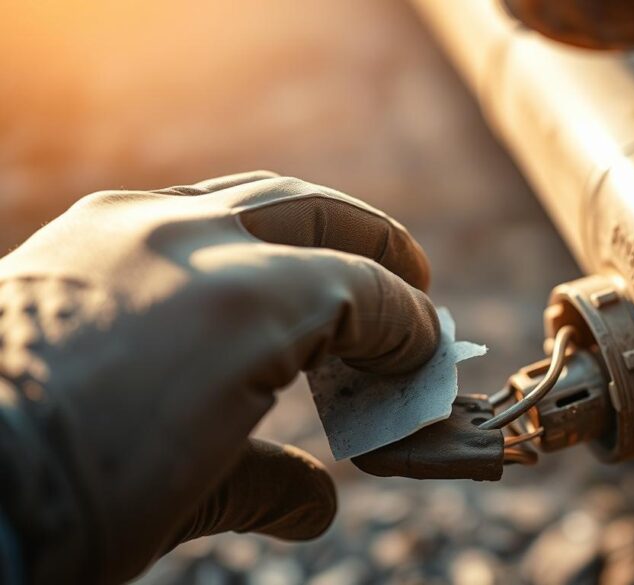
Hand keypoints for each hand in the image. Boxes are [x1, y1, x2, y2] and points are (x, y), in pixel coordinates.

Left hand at [0, 171, 439, 582]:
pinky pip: (184, 212)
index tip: (424, 355)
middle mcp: (189, 240)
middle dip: (376, 246)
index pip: (363, 294)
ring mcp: (125, 226)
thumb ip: (271, 484)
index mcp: (242, 306)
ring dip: (306, 231)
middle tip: (410, 281)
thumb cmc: (68, 501)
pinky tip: (237, 280)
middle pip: (316, 214)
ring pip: (248, 197)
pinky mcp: (79, 233)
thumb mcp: (188, 499)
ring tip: (332, 272)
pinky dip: (234, 237)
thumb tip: (315, 504)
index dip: (408, 326)